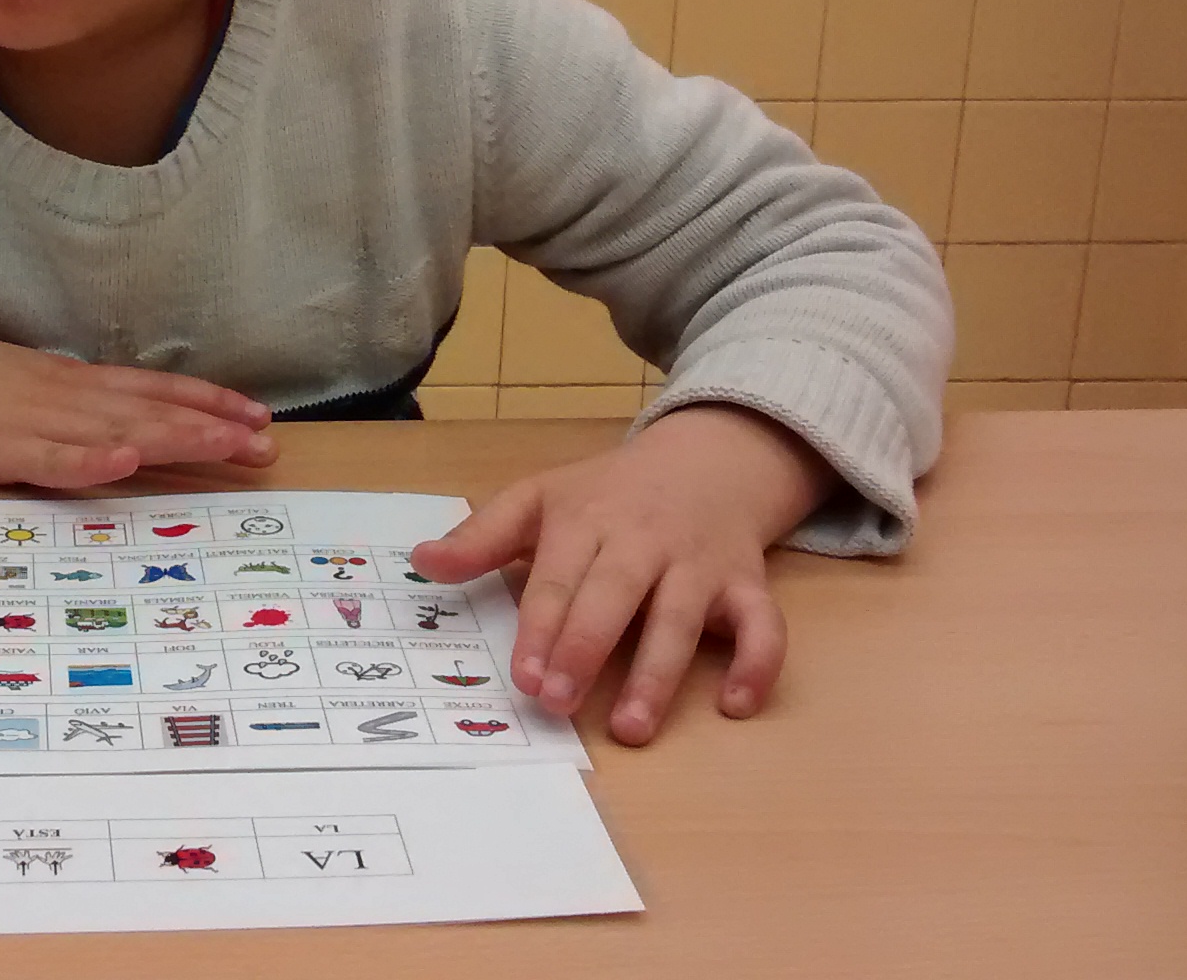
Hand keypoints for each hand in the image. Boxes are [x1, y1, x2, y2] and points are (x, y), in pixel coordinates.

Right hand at [0, 324, 276, 488]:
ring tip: (227, 446)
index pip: (150, 389)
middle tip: (268, 444)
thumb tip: (105, 421)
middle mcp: (63, 397)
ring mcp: (33, 422)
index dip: (206, 401)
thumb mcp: (17, 384)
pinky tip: (123, 464)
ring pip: (117, 430)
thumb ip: (61, 403)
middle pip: (150, 409)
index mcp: (66, 382)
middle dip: (213, 426)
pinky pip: (50, 459)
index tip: (256, 415)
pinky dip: (88, 462)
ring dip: (175, 438)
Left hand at [408, 404, 831, 745]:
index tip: (524, 677)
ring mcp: (700, 564)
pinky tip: (735, 705)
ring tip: (632, 728)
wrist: (708, 458)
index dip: (541, 628)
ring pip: (682, 618)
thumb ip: (483, 537)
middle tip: (559, 704)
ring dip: (658, 673)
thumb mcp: (541, 498)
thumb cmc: (610, 493)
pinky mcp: (748, 583)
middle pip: (615, 595)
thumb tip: (421, 564)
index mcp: (587, 520)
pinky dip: (758, 664)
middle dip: (586, 648)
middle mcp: (644, 542)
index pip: (559, 577)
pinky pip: (764, 625)